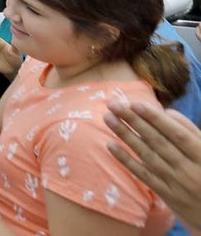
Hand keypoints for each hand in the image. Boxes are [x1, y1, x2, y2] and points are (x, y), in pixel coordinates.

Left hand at [105, 101, 200, 233]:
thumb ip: (191, 131)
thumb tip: (165, 112)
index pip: (177, 134)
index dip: (156, 119)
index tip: (135, 103)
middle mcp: (189, 169)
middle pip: (157, 142)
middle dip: (134, 121)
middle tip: (113, 105)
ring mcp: (176, 183)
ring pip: (147, 156)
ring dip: (126, 136)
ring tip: (108, 118)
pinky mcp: (166, 195)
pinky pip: (144, 175)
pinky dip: (127, 160)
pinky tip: (110, 145)